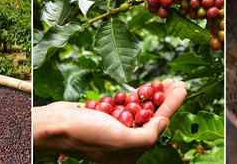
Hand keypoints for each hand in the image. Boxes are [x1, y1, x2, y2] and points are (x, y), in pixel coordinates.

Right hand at [33, 80, 186, 163]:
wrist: (54, 125)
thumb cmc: (86, 135)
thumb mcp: (122, 139)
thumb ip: (148, 134)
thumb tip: (163, 122)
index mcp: (129, 155)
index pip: (157, 126)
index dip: (171, 106)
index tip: (182, 87)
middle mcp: (123, 144)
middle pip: (150, 117)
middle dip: (164, 99)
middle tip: (175, 82)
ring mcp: (112, 129)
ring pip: (137, 109)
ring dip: (151, 95)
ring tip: (163, 82)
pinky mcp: (103, 117)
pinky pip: (123, 105)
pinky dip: (132, 96)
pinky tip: (142, 88)